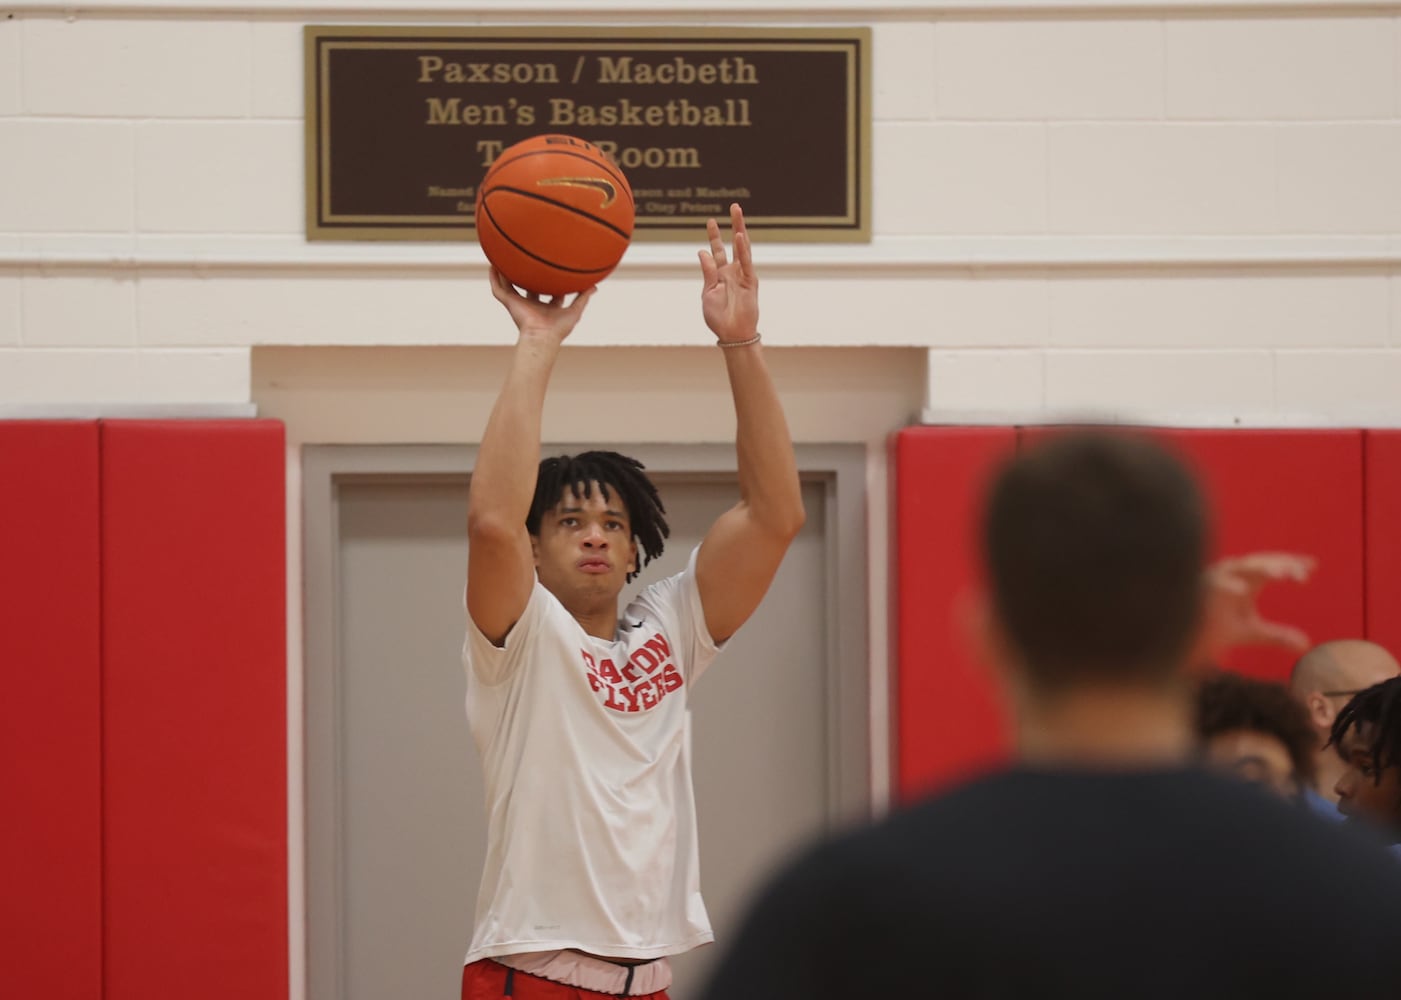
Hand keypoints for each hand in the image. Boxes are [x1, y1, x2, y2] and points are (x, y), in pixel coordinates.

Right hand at [489, 267, 595, 345]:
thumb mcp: (575, 310)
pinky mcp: (509, 302)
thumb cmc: (558, 329)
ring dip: (506, 273)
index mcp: (545, 308)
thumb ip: (583, 297)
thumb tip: (595, 287)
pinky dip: (494, 277)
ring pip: (510, 285)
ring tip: (504, 258)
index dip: (550, 281)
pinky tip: (492, 265)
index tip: (552, 269)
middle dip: (527, 276)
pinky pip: (498, 287)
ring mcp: (519, 303)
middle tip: (528, 261)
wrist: (542, 337)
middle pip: (527, 287)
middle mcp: (531, 305)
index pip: (547, 292)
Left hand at [698, 203, 758, 343]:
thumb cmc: (719, 317)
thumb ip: (707, 272)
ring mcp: (743, 275)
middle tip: (734, 206)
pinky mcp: (750, 282)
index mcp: (720, 275)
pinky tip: (740, 236)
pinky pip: (746, 263)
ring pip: (742, 248)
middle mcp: (733, 272)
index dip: (714, 236)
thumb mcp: (708, 292)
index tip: (710, 221)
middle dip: (733, 225)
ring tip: (737, 212)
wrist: (732, 334)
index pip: (717, 250)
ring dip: (740, 229)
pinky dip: (743, 250)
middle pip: (733, 244)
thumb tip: (702, 251)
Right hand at [1201, 552, 1315, 654]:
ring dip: (1260, 568)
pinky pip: (1214, 584)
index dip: (1292, 564)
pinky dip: (1227, 585)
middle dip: (1281, 565)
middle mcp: (1232, 576)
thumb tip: (1306, 645)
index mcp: (1246, 582)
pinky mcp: (1199, 591)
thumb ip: (1276, 636)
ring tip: (1281, 575)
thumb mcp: (1250, 632)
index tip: (1313, 566)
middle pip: (1260, 563)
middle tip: (1301, 576)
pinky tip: (1242, 590)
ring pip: (1240, 568)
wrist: (1182, 641)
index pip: (1273, 567)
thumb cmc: (1212, 630)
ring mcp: (1215, 581)